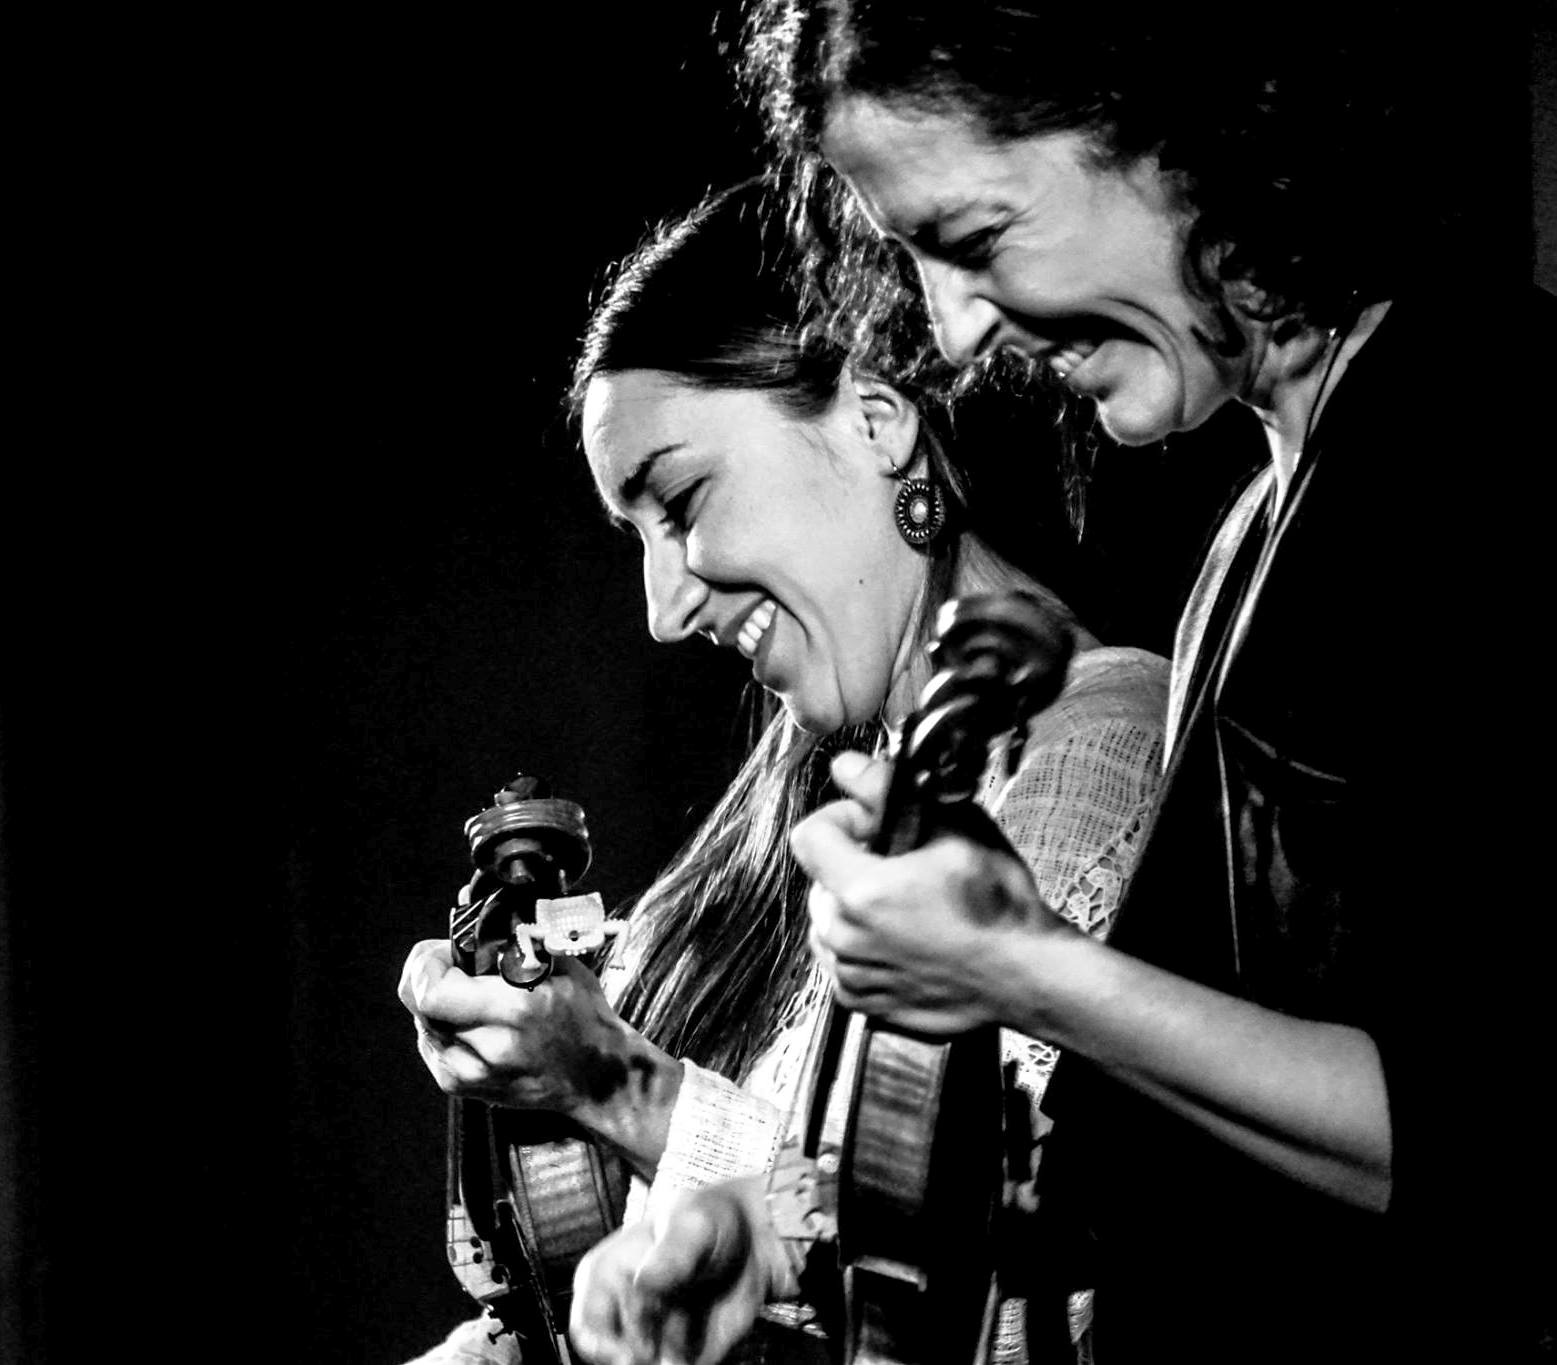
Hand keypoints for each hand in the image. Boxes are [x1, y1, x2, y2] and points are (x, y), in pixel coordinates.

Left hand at [398, 938, 636, 1116]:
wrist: (596, 1077)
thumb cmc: (583, 1015)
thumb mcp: (559, 963)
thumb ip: (511, 935)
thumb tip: (466, 897)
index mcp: (514, 1010)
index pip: (430, 989)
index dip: (428, 961)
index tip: (449, 949)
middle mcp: (487, 1046)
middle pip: (418, 1003)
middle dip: (429, 975)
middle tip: (455, 965)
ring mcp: (471, 1074)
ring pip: (421, 1022)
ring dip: (437, 1001)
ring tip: (474, 996)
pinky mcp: (463, 1088)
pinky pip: (431, 1045)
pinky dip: (442, 1026)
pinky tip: (473, 1021)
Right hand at [571, 1179, 792, 1364]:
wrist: (757, 1240)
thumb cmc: (713, 1220)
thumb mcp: (693, 1225)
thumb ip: (669, 1255)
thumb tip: (642, 1283)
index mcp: (607, 1275)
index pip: (588, 1324)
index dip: (604, 1346)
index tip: (634, 1356)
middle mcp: (624, 1312)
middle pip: (613, 1357)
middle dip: (639, 1361)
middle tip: (671, 1356)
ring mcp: (653, 1337)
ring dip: (668, 1363)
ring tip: (691, 1344)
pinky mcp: (682, 1357)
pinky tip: (703, 1344)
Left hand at [790, 751, 1075, 1034]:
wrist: (1025, 977)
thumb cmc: (1000, 909)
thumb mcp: (956, 829)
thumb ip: (886, 792)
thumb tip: (848, 766)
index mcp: (862, 892)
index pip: (809, 836)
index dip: (842, 818)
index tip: (872, 825)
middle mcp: (846, 938)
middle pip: (820, 879)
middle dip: (852, 864)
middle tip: (901, 866)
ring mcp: (851, 974)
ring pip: (829, 920)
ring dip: (856, 907)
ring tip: (908, 906)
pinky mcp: (862, 1002)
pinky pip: (842, 960)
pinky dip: (863, 946)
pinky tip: (905, 938)